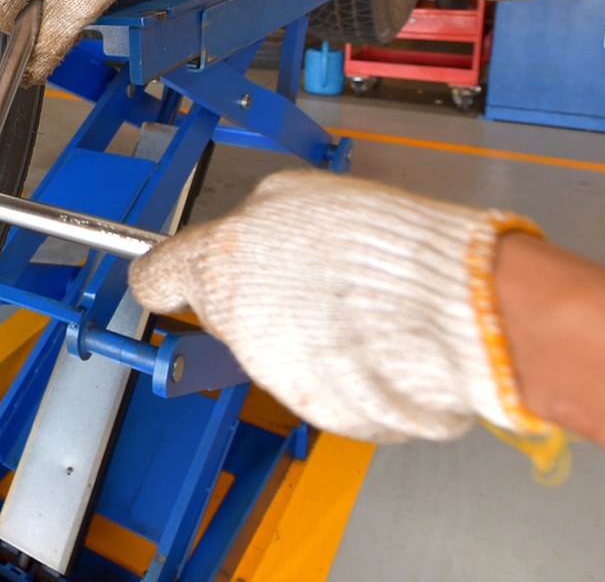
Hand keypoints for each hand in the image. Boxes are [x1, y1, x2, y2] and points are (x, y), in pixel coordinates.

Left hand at [128, 170, 555, 444]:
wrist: (450, 305)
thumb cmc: (380, 243)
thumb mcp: (297, 193)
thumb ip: (254, 220)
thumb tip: (245, 234)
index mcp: (217, 265)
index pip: (155, 278)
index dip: (166, 274)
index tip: (171, 275)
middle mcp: (236, 326)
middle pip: (221, 313)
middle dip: (251, 296)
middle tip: (303, 274)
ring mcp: (275, 375)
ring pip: (271, 349)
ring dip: (300, 329)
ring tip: (353, 301)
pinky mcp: (319, 411)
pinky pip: (316, 382)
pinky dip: (337, 365)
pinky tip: (371, 336)